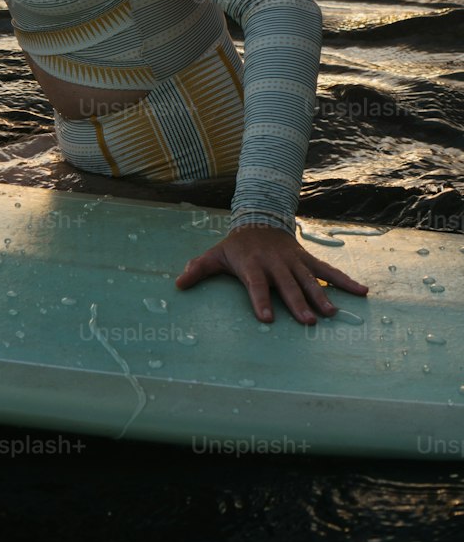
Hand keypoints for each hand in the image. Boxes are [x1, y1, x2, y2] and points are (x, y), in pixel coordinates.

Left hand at [175, 223, 369, 324]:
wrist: (259, 219)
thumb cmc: (236, 246)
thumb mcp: (216, 254)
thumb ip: (199, 269)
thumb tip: (177, 283)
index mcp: (252, 264)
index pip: (256, 284)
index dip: (260, 300)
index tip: (265, 318)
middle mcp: (275, 263)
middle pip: (287, 285)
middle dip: (297, 303)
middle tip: (308, 322)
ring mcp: (294, 261)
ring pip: (309, 280)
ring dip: (322, 296)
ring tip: (332, 314)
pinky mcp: (307, 260)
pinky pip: (328, 271)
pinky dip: (345, 281)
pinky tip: (362, 291)